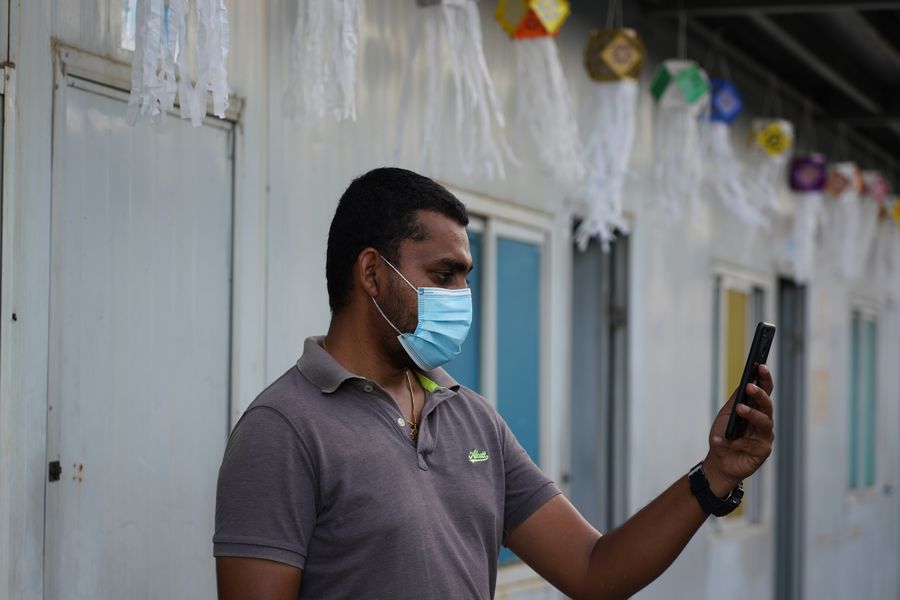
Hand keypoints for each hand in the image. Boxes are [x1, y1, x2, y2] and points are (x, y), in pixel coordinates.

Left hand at [703, 365, 774, 495]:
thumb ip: (737, 400)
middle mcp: (764, 422)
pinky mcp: (762, 452)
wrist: (719, 462)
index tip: (760, 366)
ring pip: (764, 422)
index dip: (765, 379)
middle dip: (759, 394)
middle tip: (750, 386)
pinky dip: (731, 441)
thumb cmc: (724, 436)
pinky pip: (748, 443)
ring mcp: (765, 437)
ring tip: (739, 409)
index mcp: (757, 410)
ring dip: (751, 414)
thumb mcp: (726, 415)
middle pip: (767, 405)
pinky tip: (719, 440)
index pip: (765, 391)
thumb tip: (745, 382)